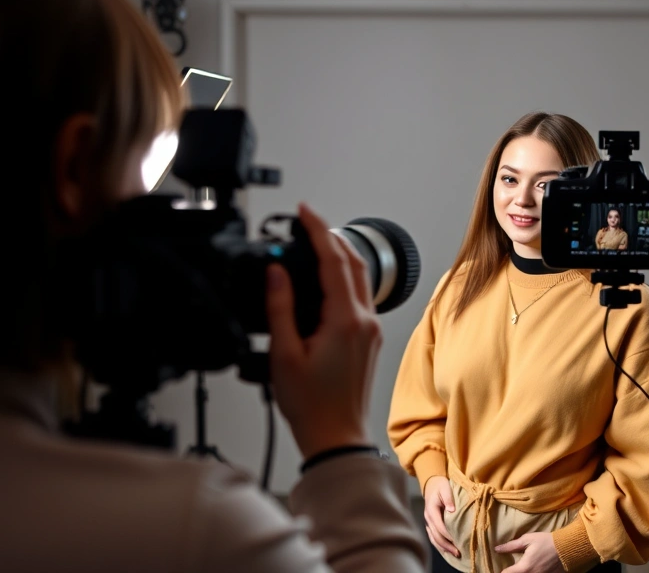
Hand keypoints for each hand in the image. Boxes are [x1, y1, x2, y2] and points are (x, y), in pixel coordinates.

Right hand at [265, 202, 381, 460]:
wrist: (337, 437)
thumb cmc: (311, 406)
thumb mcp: (284, 355)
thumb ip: (280, 307)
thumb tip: (277, 271)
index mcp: (345, 321)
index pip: (334, 260)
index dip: (318, 230)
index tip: (304, 211)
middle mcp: (365, 321)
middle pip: (353, 262)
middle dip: (330, 236)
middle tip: (306, 221)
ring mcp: (371, 329)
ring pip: (360, 277)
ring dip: (339, 254)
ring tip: (313, 242)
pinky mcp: (369, 338)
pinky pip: (360, 295)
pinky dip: (344, 276)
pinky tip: (326, 277)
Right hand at [423, 476, 458, 557]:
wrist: (432, 484)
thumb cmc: (440, 486)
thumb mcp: (445, 488)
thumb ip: (448, 498)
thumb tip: (452, 510)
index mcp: (431, 510)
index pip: (440, 527)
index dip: (448, 535)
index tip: (458, 541)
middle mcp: (428, 518)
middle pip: (436, 536)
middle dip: (447, 545)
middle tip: (458, 553)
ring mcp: (428, 522)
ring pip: (434, 539)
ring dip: (443, 548)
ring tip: (455, 554)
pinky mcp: (430, 524)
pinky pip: (433, 537)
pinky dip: (440, 545)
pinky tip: (447, 550)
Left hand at [496, 533, 564, 572]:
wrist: (566, 547)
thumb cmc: (545, 541)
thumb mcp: (527, 540)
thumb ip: (511, 546)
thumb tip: (497, 549)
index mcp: (524, 567)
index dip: (502, 571)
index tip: (503, 567)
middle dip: (512, 572)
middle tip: (513, 567)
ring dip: (522, 572)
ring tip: (523, 567)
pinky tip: (533, 568)